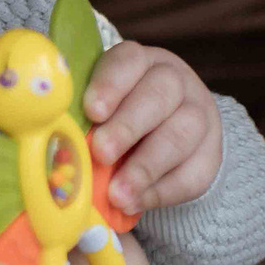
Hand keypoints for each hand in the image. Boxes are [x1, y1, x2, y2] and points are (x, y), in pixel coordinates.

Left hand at [83, 40, 221, 211]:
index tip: (92, 111)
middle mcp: (175, 82)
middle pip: (161, 93)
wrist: (166, 139)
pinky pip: (194, 173)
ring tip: (118, 194)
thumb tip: (54, 147)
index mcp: (140, 63)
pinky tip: (136, 204)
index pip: (130, 60)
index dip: (111, 84)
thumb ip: (81, 121)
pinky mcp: (210, 154)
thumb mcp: (99, 110)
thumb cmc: (116, 121)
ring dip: (147, 166)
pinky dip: (162, 192)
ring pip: (183, 133)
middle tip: (102, 152)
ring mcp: (199, 115)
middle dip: (128, 125)